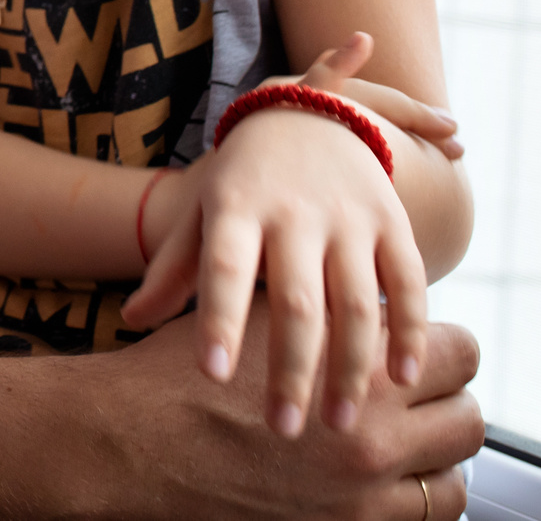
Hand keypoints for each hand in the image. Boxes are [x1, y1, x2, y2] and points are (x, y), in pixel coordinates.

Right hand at [100, 307, 481, 518]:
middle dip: (449, 406)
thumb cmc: (187, 373)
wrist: (135, 440)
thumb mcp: (258, 313)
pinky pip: (428, 520)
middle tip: (425, 401)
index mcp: (357, 359)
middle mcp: (375, 426)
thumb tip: (372, 308)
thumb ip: (324, 310)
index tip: (426, 356)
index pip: (457, 351)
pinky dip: (419, 500)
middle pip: (468, 416)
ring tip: (416, 448)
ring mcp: (366, 486)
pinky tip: (393, 486)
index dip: (444, 350)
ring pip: (456, 478)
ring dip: (440, 460)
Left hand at [125, 34, 428, 438]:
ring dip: (351, 368)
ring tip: (337, 426)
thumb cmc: (239, 178)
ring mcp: (347, 214)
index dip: (219, 322)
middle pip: (294, 300)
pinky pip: (407, 280)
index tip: (212, 377)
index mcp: (234, 208)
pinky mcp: (390, 219)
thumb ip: (173, 268)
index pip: (223, 269)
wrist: (305, 111)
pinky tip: (400, 377)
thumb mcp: (199, 211)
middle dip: (290, 370)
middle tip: (281, 430)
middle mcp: (292, 210)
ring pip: (355, 301)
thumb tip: (132, 320)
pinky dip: (408, 329)